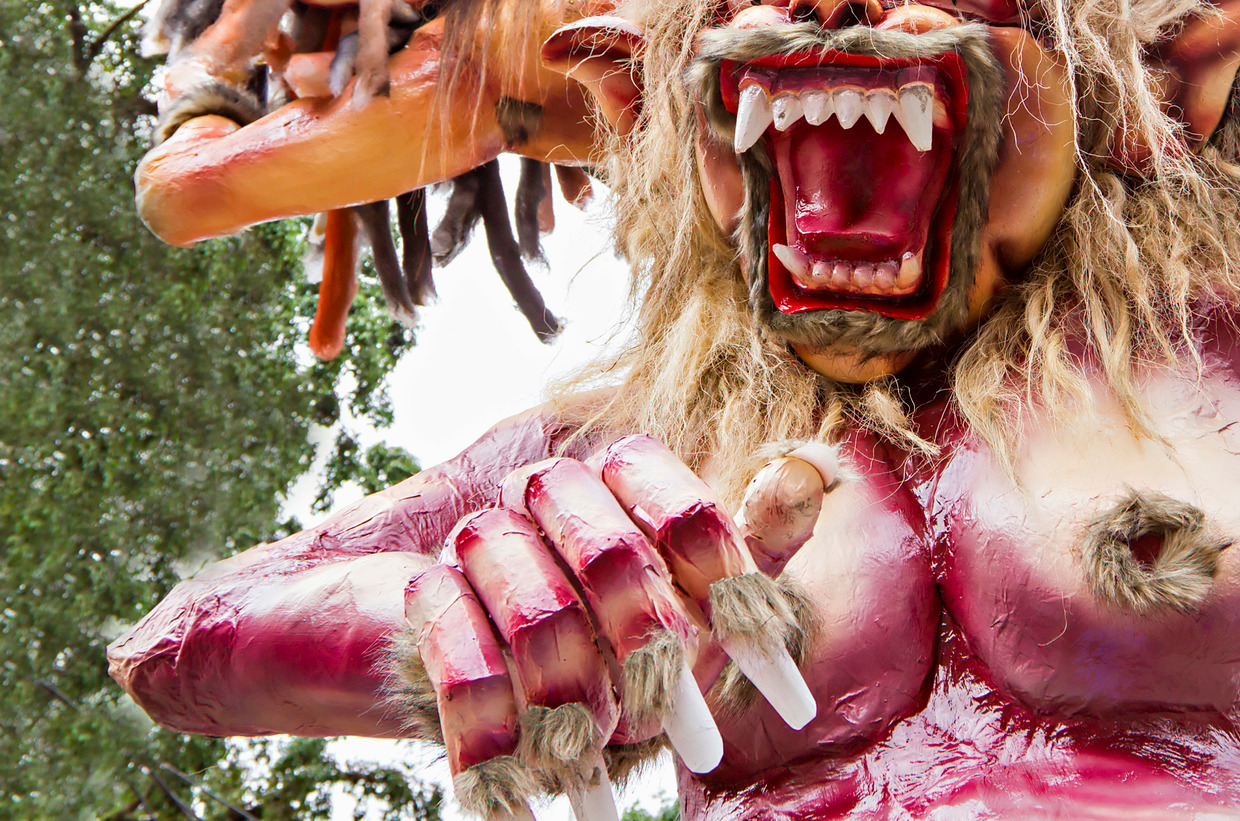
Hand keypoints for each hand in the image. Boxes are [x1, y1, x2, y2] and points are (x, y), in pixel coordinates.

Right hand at [402, 437, 835, 819]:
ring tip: (601, 759)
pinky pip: (458, 660)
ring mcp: (481, 537)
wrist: (408, 636)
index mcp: (617, 475)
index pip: (687, 519)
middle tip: (698, 744)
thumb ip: (739, 545)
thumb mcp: (670, 598)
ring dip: (575, 700)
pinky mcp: (419, 591)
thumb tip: (805, 476)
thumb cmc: (572, 623)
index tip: (787, 700)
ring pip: (540, 613)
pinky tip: (519, 796)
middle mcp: (550, 490)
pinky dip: (491, 732)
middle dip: (659, 658)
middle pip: (614, 559)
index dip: (737, 601)